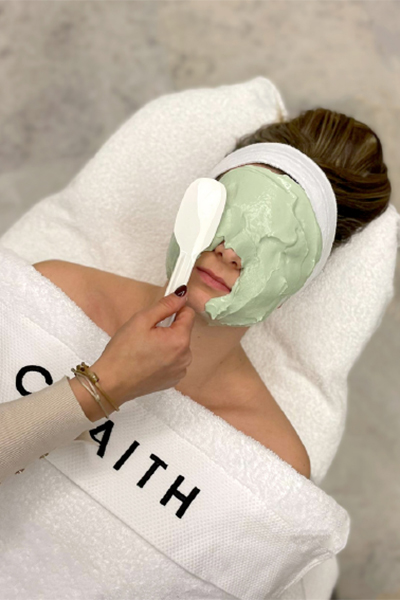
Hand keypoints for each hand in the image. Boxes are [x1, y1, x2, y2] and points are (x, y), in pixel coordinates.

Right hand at [92, 289, 194, 405]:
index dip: (174, 309)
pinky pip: (175, 361)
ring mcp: (180, 370)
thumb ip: (165, 306)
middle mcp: (186, 357)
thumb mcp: (141, 320)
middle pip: (183, 331)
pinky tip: (148, 361)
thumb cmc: (123, 352)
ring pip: (179, 346)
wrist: (112, 383)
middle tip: (146, 333)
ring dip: (167, 343)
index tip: (161, 311)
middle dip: (168, 328)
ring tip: (145, 348)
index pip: (188, 314)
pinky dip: (165, 358)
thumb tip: (182, 294)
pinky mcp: (173, 380)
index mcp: (180, 340)